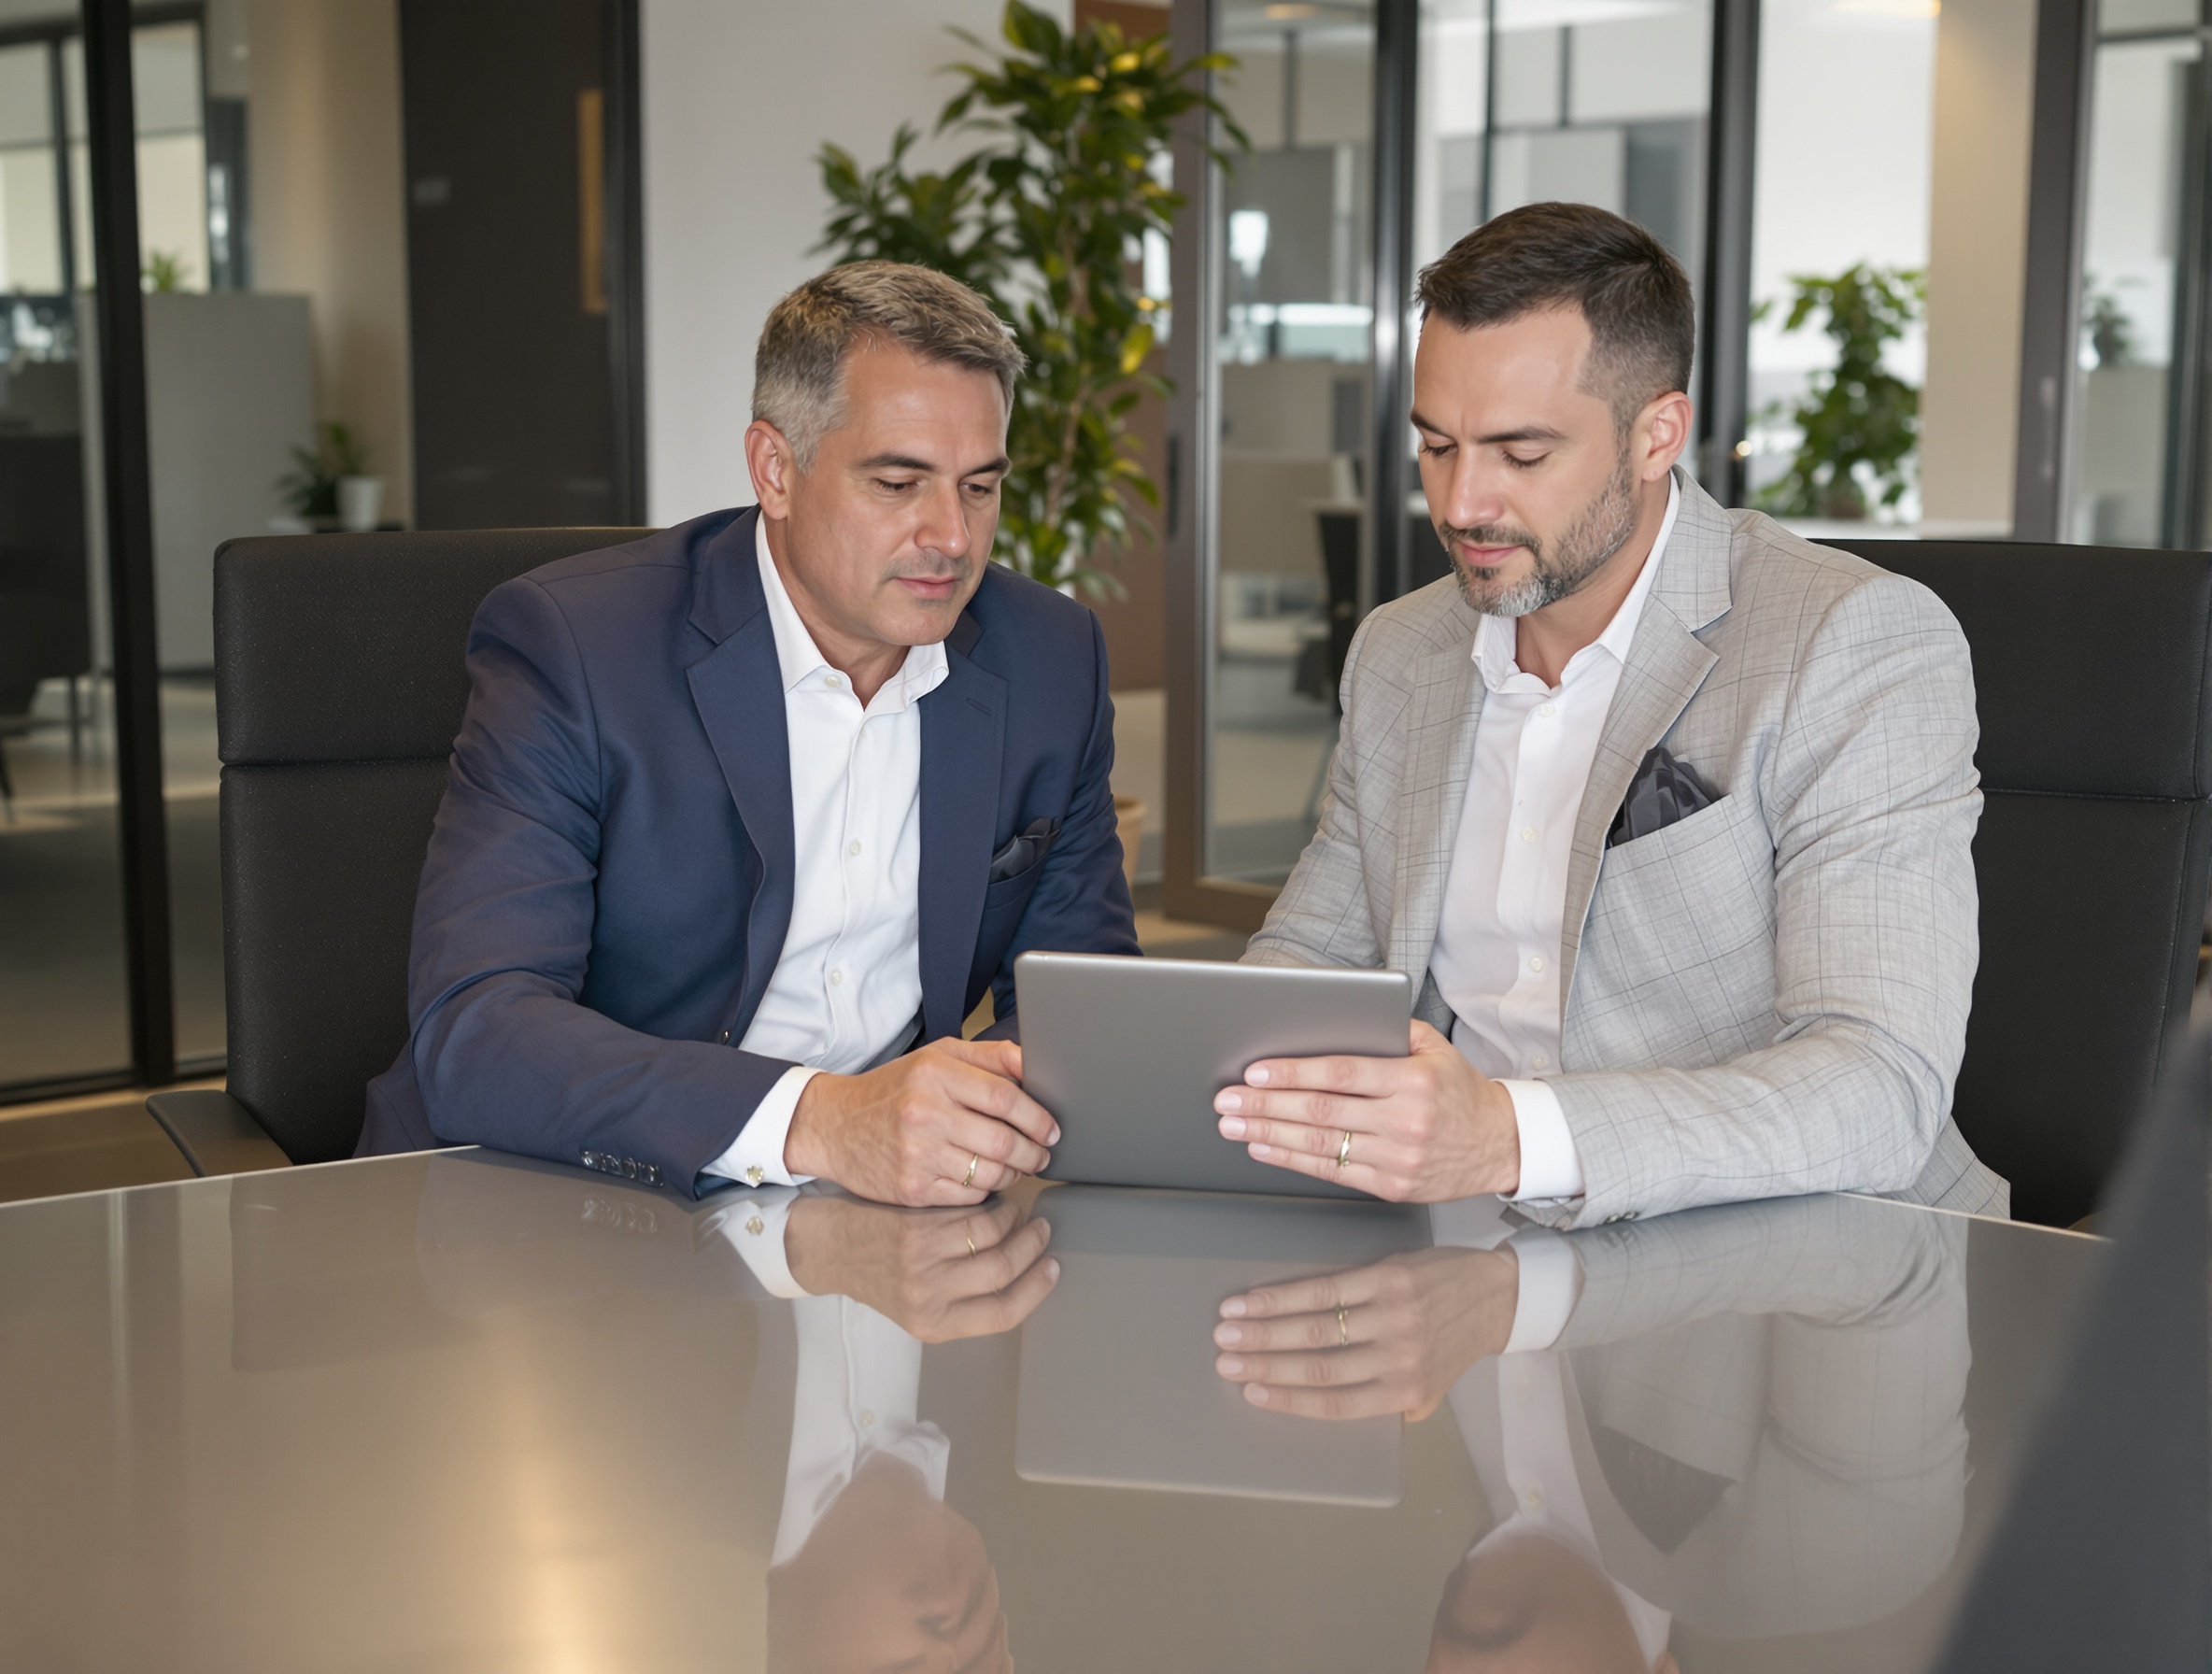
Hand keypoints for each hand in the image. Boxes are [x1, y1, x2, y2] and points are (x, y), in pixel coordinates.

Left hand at [783, 1193, 1059, 1342]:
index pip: (1003, 1314)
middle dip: (1031, 1249)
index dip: (1036, 1290)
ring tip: (1019, 1213)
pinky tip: (994, 1202)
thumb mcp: (919, 1307)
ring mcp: (922, 1262)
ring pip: (992, 1237)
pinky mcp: (916, 1229)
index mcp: (935, 1326)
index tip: (1052, 1269)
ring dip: (1015, 1221)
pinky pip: (971, 1214)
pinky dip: (991, 1206)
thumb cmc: (879, 1275)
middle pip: (1003, 1273)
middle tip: (1041, 1232)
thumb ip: (964, 1300)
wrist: (831, 1249)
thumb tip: (1022, 1276)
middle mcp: (929, 1298)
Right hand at [785, 1038, 1057, 1206]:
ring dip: (1015, 1173)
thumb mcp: (936, 1057)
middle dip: (1033, 1151)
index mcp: (935, 1074)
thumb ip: (988, 1057)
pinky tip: (988, 1179)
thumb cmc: (894, 1089)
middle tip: (1043, 1153)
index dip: (1037, 1116)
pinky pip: (969, 1195)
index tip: (1052, 1128)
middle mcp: (925, 1113)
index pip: (1005, 1097)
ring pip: (989, 1173)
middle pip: (1002, 1140)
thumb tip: (1034, 1062)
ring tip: (1020, 1166)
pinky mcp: (911, 1189)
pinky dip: (987, 1190)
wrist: (834, 1126)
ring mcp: (916, 1155)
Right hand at [1211, 1246, 1518, 1419]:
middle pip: (1317, 1365)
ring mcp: (1392, 1317)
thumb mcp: (1430, 1389)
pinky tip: (1255, 1299)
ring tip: (1227, 1329)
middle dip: (1263, 1363)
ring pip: (1315, 1328)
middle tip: (1223, 1360)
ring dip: (1263, 1330)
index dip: (1287, 1399)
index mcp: (1404, 1393)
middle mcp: (1398, 1359)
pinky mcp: (1388, 1279)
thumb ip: (1388, 1404)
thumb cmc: (1454, 1343)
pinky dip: (1284, 1296)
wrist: (1496, 1295)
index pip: (1335, 1404)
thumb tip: (1333, 1407)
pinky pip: (1326, 1289)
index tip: (1250, 1392)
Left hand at [1212, 1020, 1519, 1200]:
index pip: (1341, 1074)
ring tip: (1233, 1125)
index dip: (1293, 1073)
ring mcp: (1399, 1159)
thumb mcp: (1435, 1048)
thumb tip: (1332, 1021)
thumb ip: (1388, 1031)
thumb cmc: (1458, 1090)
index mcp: (1414, 1081)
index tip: (1255, 1072)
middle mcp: (1406, 1121)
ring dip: (1269, 1135)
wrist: (1499, 1144)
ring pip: (1321, 1146)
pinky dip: (1292, 1160)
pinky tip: (1264, 1149)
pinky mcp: (1392, 1187)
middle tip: (1226, 1100)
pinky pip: (1333, 1172)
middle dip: (1266, 1106)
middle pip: (1322, 1112)